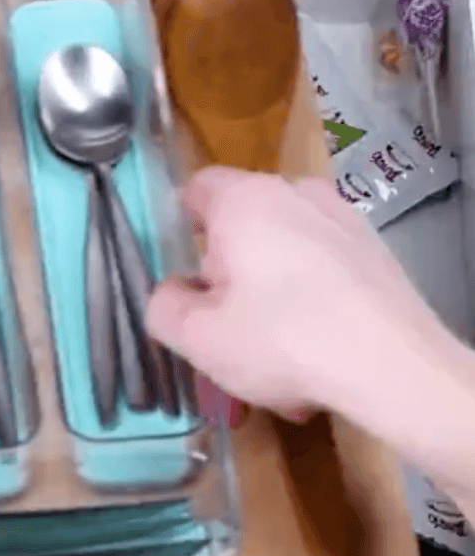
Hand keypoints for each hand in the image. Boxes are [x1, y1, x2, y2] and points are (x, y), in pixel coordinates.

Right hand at [147, 166, 450, 418]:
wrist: (393, 368)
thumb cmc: (282, 342)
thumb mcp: (197, 338)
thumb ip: (163, 307)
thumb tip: (171, 291)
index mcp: (244, 201)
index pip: (197, 187)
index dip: (182, 228)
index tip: (186, 274)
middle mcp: (296, 192)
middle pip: (243, 220)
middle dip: (228, 266)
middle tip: (227, 320)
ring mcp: (343, 218)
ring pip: (285, 245)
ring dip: (270, 285)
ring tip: (274, 343)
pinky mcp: (375, 249)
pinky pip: (323, 265)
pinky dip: (311, 296)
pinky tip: (316, 345)